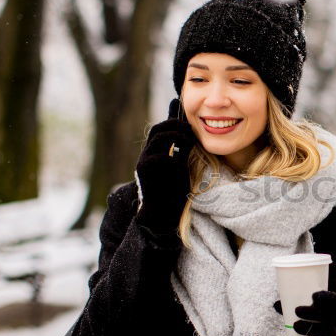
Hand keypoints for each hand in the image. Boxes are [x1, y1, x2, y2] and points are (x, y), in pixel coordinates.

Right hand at [134, 98, 196, 234]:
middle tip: (191, 128)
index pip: (162, 128)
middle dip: (176, 124)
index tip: (191, 122)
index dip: (175, 121)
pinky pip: (159, 157)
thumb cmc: (173, 192)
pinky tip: (182, 161)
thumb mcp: (181, 166)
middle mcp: (147, 154)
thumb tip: (192, 136)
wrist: (162, 214)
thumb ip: (183, 151)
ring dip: (176, 136)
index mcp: (155, 151)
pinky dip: (173, 157)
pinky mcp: (144, 172)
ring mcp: (144, 161)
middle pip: (158, 128)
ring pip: (158, 138)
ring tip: (190, 141)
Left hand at [273, 291, 335, 335]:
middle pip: (328, 315)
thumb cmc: (319, 323)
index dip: (328, 297)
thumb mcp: (314, 313)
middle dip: (312, 312)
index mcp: (333, 310)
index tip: (314, 295)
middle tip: (297, 310)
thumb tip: (276, 304)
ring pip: (324, 331)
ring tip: (296, 325)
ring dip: (309, 328)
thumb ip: (295, 308)